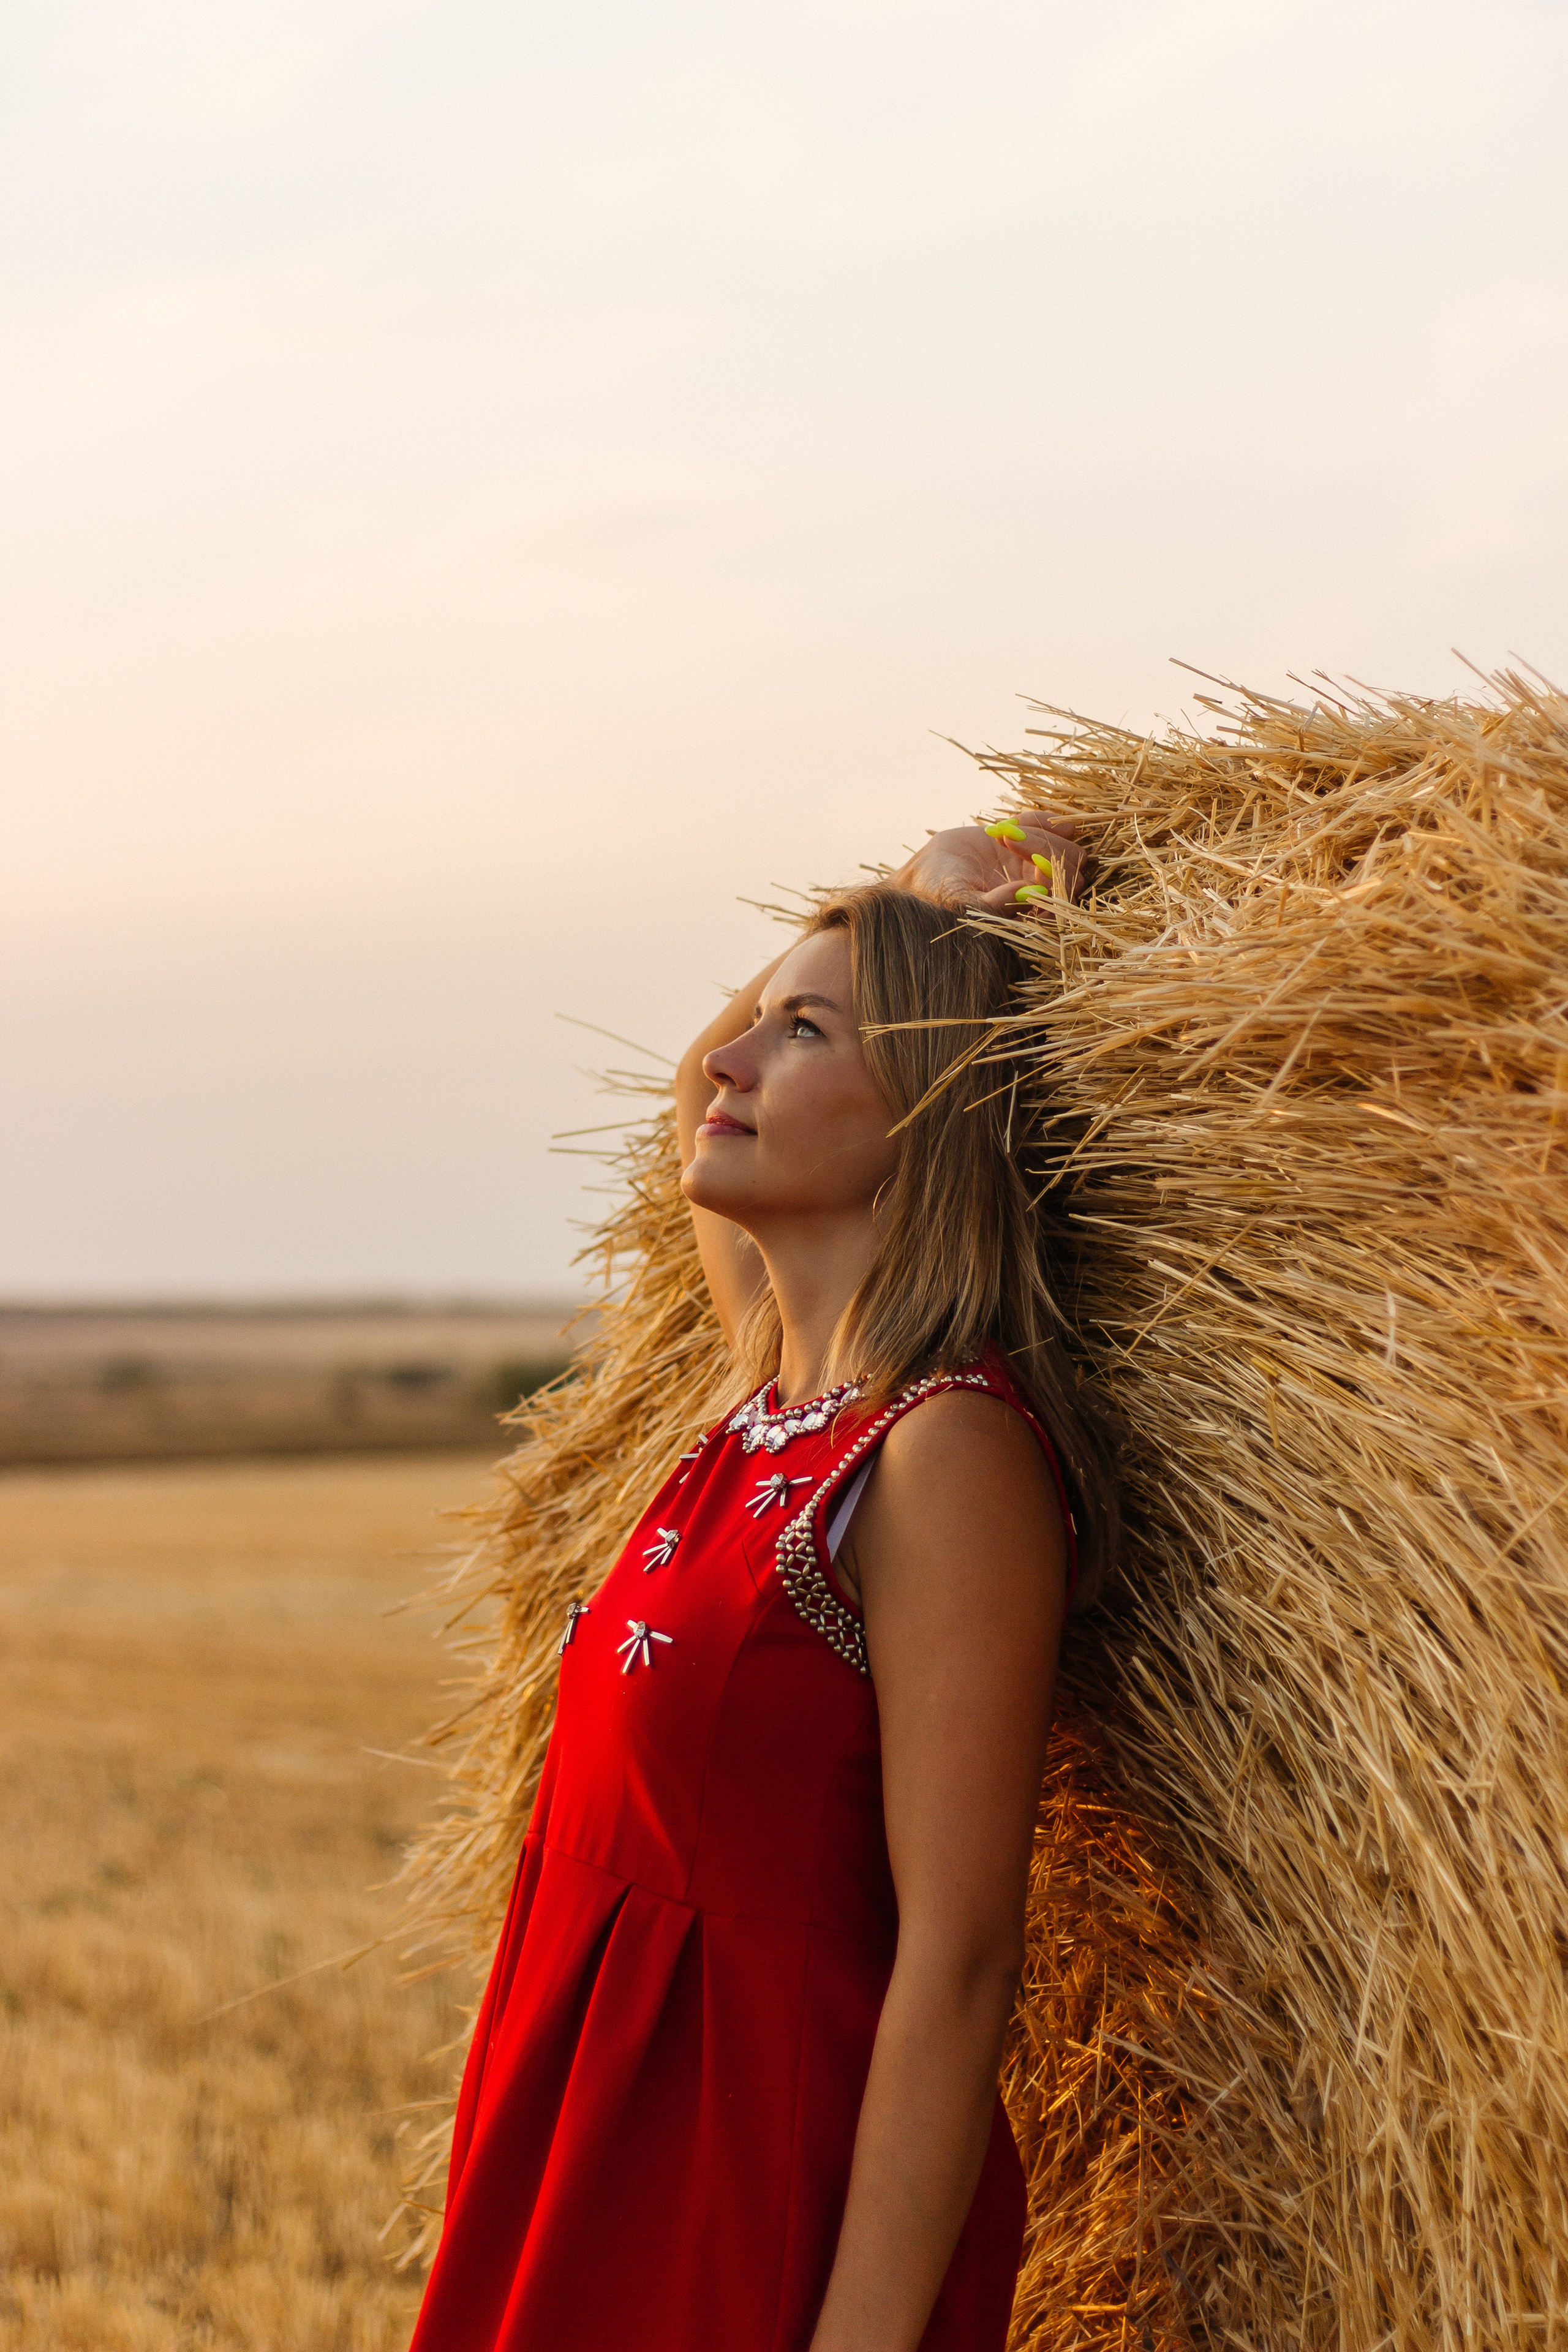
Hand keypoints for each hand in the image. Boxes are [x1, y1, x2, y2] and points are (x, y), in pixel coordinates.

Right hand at [888, 815, 1082, 914]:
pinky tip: (1013, 821)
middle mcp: (1041, 893)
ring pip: (1069, 848)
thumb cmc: (937, 893)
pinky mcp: (1034, 842)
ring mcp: (1040, 866)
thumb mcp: (958, 900)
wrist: (928, 870)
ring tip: (1004, 833)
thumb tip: (1031, 895)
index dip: (1056, 884)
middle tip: (1009, 841)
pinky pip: (1058, 827)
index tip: (1031, 870)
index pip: (1065, 901)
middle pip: (1074, 871)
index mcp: (1029, 915)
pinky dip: (1042, 819)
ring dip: (1040, 834)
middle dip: (1046, 852)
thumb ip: (992, 905)